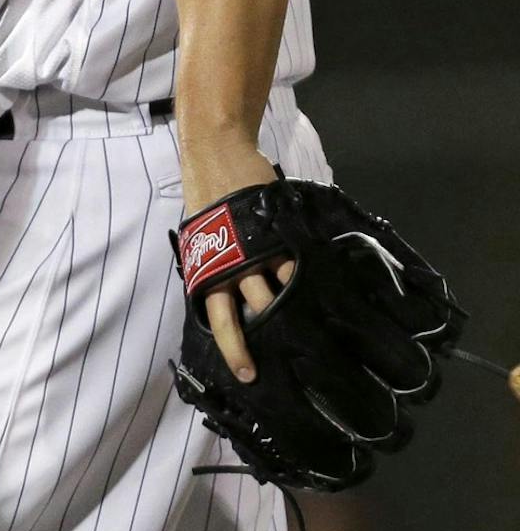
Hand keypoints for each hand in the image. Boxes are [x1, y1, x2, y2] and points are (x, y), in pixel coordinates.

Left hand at [181, 142, 294, 384]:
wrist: (218, 157)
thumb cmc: (210, 202)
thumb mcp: (206, 238)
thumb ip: (218, 265)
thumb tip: (239, 297)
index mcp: (208, 269)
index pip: (218, 317)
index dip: (232, 347)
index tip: (246, 373)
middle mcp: (231, 266)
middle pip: (250, 313)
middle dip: (260, 343)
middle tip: (278, 367)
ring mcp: (256, 250)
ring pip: (279, 292)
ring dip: (293, 310)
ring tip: (313, 332)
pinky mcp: (279, 233)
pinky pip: (298, 264)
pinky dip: (309, 279)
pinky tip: (324, 293)